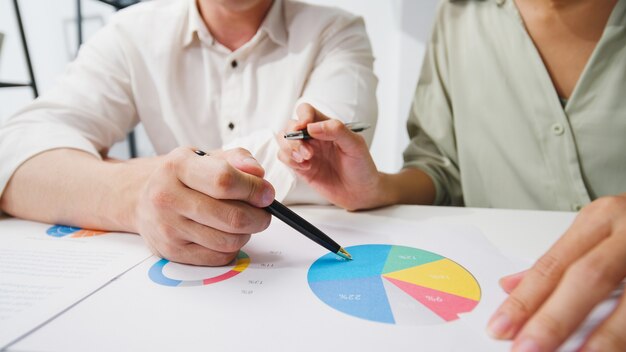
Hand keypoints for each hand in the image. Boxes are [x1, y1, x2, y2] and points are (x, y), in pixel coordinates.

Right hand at [135, 147, 273, 265]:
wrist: (140, 197)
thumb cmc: (180, 176)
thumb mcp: (205, 156)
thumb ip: (237, 159)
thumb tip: (258, 174)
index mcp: (177, 167)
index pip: (224, 181)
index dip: (254, 189)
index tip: (267, 193)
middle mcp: (167, 197)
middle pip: (231, 217)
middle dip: (259, 217)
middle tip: (263, 212)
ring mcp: (168, 228)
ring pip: (229, 240)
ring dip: (246, 233)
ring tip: (241, 221)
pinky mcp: (171, 252)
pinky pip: (218, 257)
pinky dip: (231, 247)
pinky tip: (224, 233)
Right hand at [277, 103, 380, 209]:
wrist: (361, 192)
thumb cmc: (361, 166)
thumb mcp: (355, 145)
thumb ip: (336, 130)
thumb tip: (312, 126)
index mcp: (327, 126)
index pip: (306, 111)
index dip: (302, 116)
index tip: (303, 127)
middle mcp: (313, 137)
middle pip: (290, 126)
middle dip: (294, 138)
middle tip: (308, 153)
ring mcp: (305, 151)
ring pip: (283, 140)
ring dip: (289, 149)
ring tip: (305, 160)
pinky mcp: (300, 167)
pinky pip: (284, 157)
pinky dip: (289, 160)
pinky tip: (306, 167)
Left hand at [487, 194, 625, 350]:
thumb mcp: (598, 231)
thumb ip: (559, 261)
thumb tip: (509, 286)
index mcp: (601, 219)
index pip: (553, 264)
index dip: (526, 299)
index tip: (500, 327)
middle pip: (586, 278)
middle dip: (554, 319)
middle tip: (525, 350)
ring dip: (601, 339)